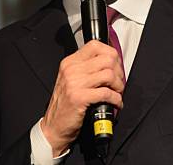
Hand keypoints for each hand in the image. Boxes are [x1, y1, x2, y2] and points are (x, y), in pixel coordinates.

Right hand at [41, 40, 124, 156]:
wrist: (54, 126)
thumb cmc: (65, 104)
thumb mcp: (71, 80)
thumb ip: (86, 68)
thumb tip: (110, 63)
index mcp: (70, 62)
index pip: (95, 45)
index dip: (111, 53)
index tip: (115, 64)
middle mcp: (71, 70)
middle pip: (106, 59)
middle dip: (118, 71)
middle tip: (119, 81)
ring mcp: (75, 83)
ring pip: (109, 74)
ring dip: (119, 85)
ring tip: (117, 92)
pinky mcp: (79, 98)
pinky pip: (106, 93)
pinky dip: (116, 99)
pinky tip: (115, 103)